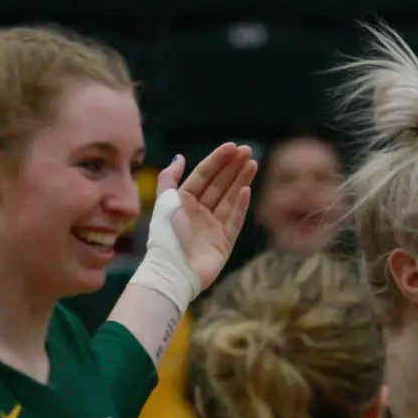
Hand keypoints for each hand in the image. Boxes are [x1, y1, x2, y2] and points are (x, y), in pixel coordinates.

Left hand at [159, 143, 255, 290]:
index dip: (218, 160)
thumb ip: (169, 178)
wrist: (174, 271)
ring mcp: (214, 226)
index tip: (232, 146)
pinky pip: (235, 220)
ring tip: (253, 164)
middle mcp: (200, 211)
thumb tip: (180, 157)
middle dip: (233, 167)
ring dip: (241, 181)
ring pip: (229, 198)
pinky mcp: (224, 242)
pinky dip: (241, 205)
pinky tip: (247, 190)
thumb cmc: (166, 235)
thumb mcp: (164, 202)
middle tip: (248, 150)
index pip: (204, 175)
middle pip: (220, 184)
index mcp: (183, 201)